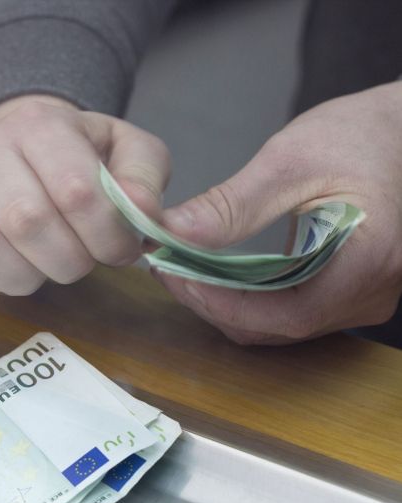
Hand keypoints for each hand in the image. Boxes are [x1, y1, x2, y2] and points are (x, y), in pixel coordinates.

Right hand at [0, 95, 169, 309]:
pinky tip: (1, 284)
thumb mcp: (128, 151)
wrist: (21, 142)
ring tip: (43, 266)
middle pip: (27, 223)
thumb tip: (141, 214)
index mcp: (40, 126)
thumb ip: (143, 178)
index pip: (76, 192)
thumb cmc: (79, 154)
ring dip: (25, 277)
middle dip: (71, 260)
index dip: (108, 236)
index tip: (119, 248)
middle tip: (83, 258)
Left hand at [156, 82, 401, 344]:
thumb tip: (174, 232)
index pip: (288, 312)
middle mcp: (369, 295)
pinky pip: (286, 312)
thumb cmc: (357, 136)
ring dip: (225, 304)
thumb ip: (232, 204)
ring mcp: (358, 300)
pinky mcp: (344, 295)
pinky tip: (215, 275)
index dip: (224, 304)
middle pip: (276, 324)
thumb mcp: (290, 160)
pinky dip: (245, 300)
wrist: (397, 135)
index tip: (175, 275)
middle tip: (167, 269)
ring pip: (276, 325)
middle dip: (214, 302)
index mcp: (368, 260)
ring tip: (183, 270)